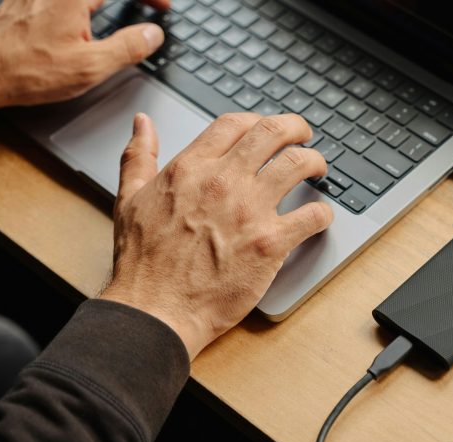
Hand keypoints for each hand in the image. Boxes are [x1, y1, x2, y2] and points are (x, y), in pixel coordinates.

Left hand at [0, 0, 170, 110]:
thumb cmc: (28, 71)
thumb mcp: (90, 66)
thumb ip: (128, 47)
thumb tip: (153, 34)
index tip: (164, 7)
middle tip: (151, 5)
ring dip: (109, 1)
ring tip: (127, 8)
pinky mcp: (28, 0)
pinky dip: (89, 3)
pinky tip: (89, 14)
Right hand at [100, 113, 333, 359]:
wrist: (155, 309)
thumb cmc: (141, 262)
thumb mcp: (128, 199)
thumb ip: (138, 156)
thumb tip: (142, 123)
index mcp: (191, 168)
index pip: (235, 123)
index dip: (257, 121)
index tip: (267, 130)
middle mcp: (223, 181)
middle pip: (273, 132)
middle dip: (296, 128)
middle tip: (304, 137)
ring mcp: (249, 211)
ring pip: (298, 164)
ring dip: (315, 161)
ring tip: (318, 169)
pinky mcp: (270, 243)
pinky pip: (312, 215)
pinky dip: (323, 213)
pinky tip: (320, 216)